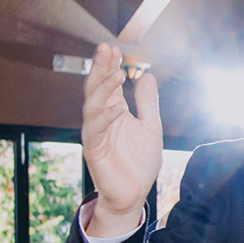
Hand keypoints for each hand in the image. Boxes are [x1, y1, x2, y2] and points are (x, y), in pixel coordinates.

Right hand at [81, 42, 162, 227]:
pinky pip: (97, 131)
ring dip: (103, 89)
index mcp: (113, 111)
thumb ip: (147, 103)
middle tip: (106, 49)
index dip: (108, 65)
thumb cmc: (138, 162)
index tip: (114, 48)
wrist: (134, 194)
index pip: (107, 83)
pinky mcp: (94, 150)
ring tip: (116, 73)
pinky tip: (117, 107)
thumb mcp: (150, 127)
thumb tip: (147, 76)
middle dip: (100, 68)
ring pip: (93, 106)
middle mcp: (101, 119)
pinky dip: (106, 118)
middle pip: (96, 88)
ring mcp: (96, 134)